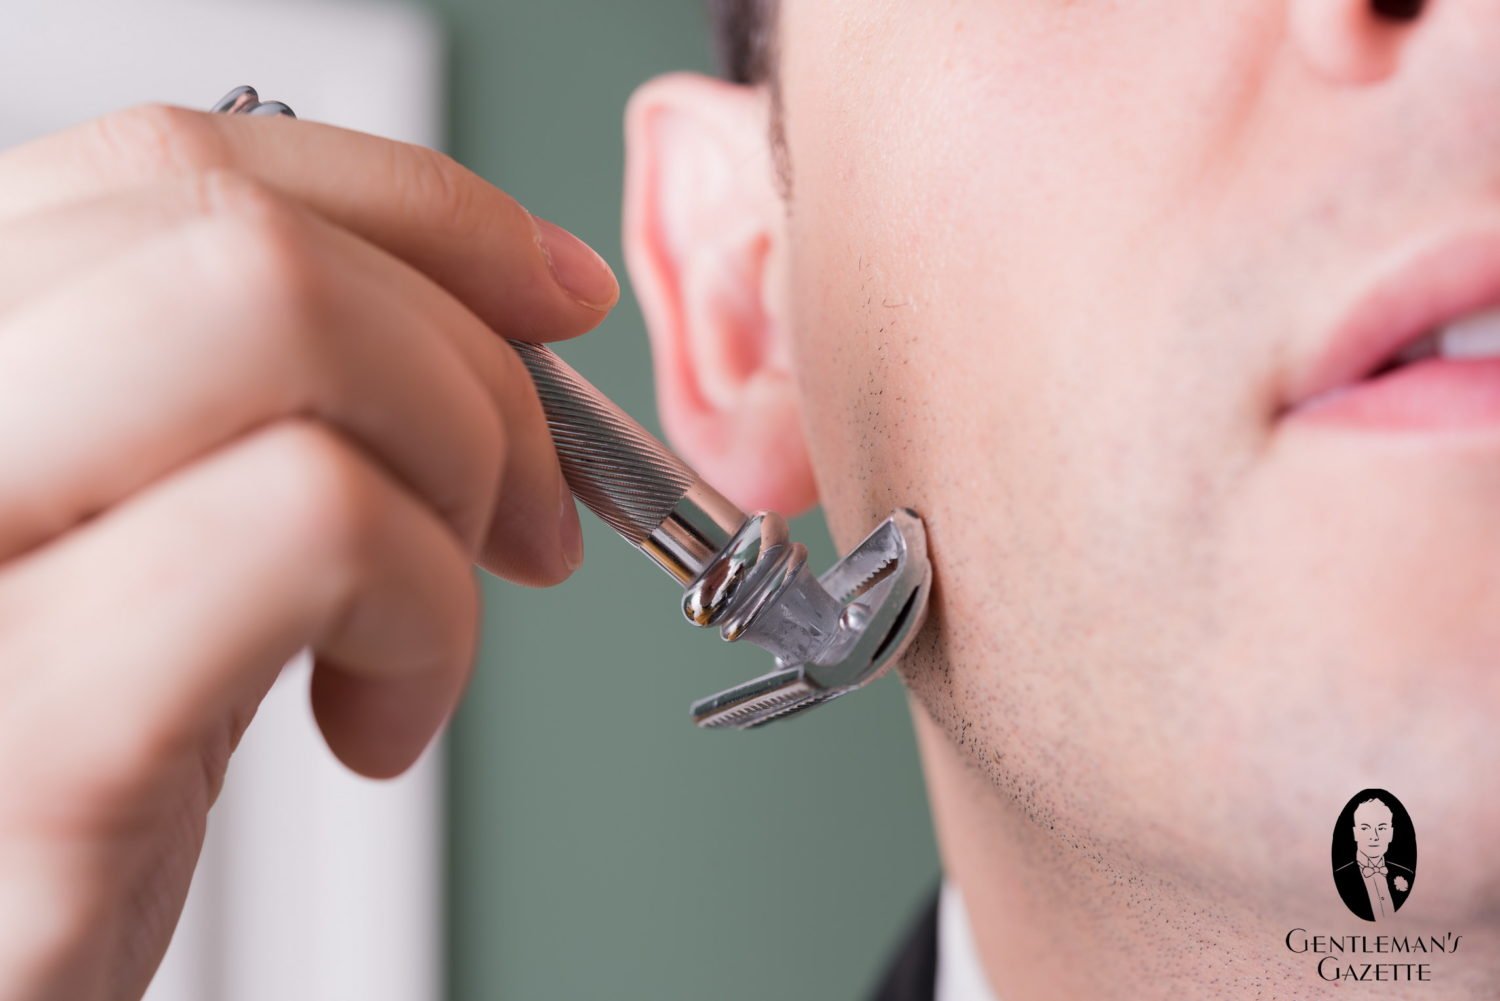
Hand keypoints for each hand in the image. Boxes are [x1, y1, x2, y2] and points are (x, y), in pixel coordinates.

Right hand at [0, 105, 618, 1000]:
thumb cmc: (67, 769)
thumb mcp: (160, 539)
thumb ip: (289, 405)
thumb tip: (522, 295)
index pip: (177, 163)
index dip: (412, 210)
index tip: (545, 294)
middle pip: (241, 232)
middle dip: (465, 361)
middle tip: (523, 510)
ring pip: (279, 322)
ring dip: (450, 474)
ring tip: (425, 628)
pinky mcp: (26, 732)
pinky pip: (314, 527)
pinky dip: (427, 619)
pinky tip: (379, 720)